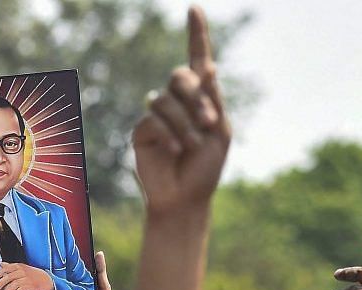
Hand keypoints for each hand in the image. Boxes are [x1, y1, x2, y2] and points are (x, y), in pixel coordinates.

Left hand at [0, 262, 54, 289]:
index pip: (4, 269)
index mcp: (18, 266)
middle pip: (7, 277)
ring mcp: (26, 278)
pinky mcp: (30, 285)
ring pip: (13, 284)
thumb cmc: (34, 275)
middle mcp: (21, 271)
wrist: (47, 280)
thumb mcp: (22, 268)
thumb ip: (11, 266)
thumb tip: (1, 264)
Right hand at [132, 7, 230, 218]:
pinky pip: (154, 120)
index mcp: (201, 97)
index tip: (194, 8)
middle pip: (180, 76)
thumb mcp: (219, 131)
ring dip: (185, 123)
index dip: (196, 34)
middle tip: (209, 122)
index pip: (197, 59)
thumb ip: (212, 99)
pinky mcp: (142, 131)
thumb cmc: (205, 167)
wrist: (185, 198)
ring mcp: (157, 115)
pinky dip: (170, 134)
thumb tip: (206, 65)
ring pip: (166, 100)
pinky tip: (177, 151)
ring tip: (192, 145)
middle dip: (196, 97)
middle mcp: (177, 101)